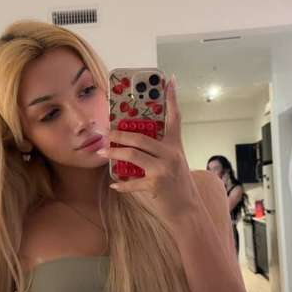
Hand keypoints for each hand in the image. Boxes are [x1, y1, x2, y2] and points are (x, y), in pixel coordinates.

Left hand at [97, 75, 199, 223]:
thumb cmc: (178, 185)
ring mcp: (163, 169)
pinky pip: (132, 182)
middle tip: (106, 131)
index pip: (175, 117)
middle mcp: (170, 154)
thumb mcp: (174, 163)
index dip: (172, 98)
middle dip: (119, 133)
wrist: (188, 211)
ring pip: (132, 155)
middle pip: (140, 137)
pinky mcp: (156, 184)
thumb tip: (134, 142)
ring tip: (103, 152)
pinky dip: (122, 184)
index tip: (170, 80)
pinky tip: (115, 184)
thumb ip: (159, 151)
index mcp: (175, 145)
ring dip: (114, 153)